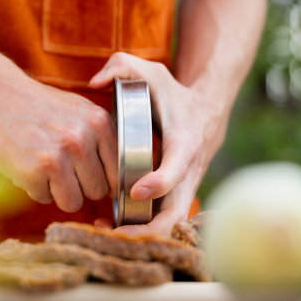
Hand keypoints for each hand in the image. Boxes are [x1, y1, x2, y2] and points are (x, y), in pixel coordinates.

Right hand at [0, 72, 117, 212]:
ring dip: (60, 194)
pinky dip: (36, 189)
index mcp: (99, 123)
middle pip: (98, 191)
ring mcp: (57, 157)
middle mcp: (81, 139)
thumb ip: (103, 140)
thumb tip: (124, 180)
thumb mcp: (82, 112)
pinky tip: (29, 167)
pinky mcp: (33, 172)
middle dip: (82, 187)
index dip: (107, 181)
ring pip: (74, 202)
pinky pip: (45, 199)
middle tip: (64, 171)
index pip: (119, 173)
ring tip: (48, 171)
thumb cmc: (42, 109)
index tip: (95, 179)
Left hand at [89, 53, 227, 235]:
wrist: (205, 113)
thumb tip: (96, 82)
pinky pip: (163, 219)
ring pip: (170, 222)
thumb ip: (122, 67)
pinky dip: (141, 228)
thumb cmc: (171, 94)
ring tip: (103, 232)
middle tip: (113, 232)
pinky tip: (110, 227)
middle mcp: (189, 170)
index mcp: (184, 141)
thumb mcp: (150, 71)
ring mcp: (185, 187)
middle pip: (177, 210)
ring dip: (141, 233)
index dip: (160, 181)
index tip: (135, 189)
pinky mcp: (177, 196)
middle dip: (148, 227)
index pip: (178, 166)